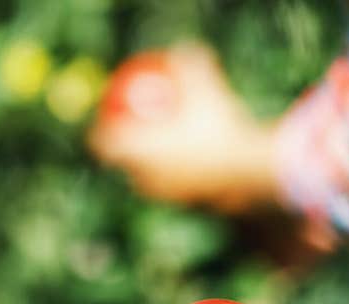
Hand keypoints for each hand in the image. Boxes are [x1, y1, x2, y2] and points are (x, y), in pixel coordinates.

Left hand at [88, 43, 278, 212]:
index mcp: (138, 152)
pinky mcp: (192, 209)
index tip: (103, 127)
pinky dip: (184, 182)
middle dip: (130, 157)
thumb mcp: (206, 87)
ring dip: (158, 172)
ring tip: (169, 157)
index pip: (104, 145)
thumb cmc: (221, 128)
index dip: (99, 136)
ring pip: (156, 185)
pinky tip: (201, 169)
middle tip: (137, 140)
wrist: (249, 173)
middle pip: (129, 170)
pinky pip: (182, 193)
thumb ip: (190, 65)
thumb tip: (184, 50)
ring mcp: (170, 199)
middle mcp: (149, 181)